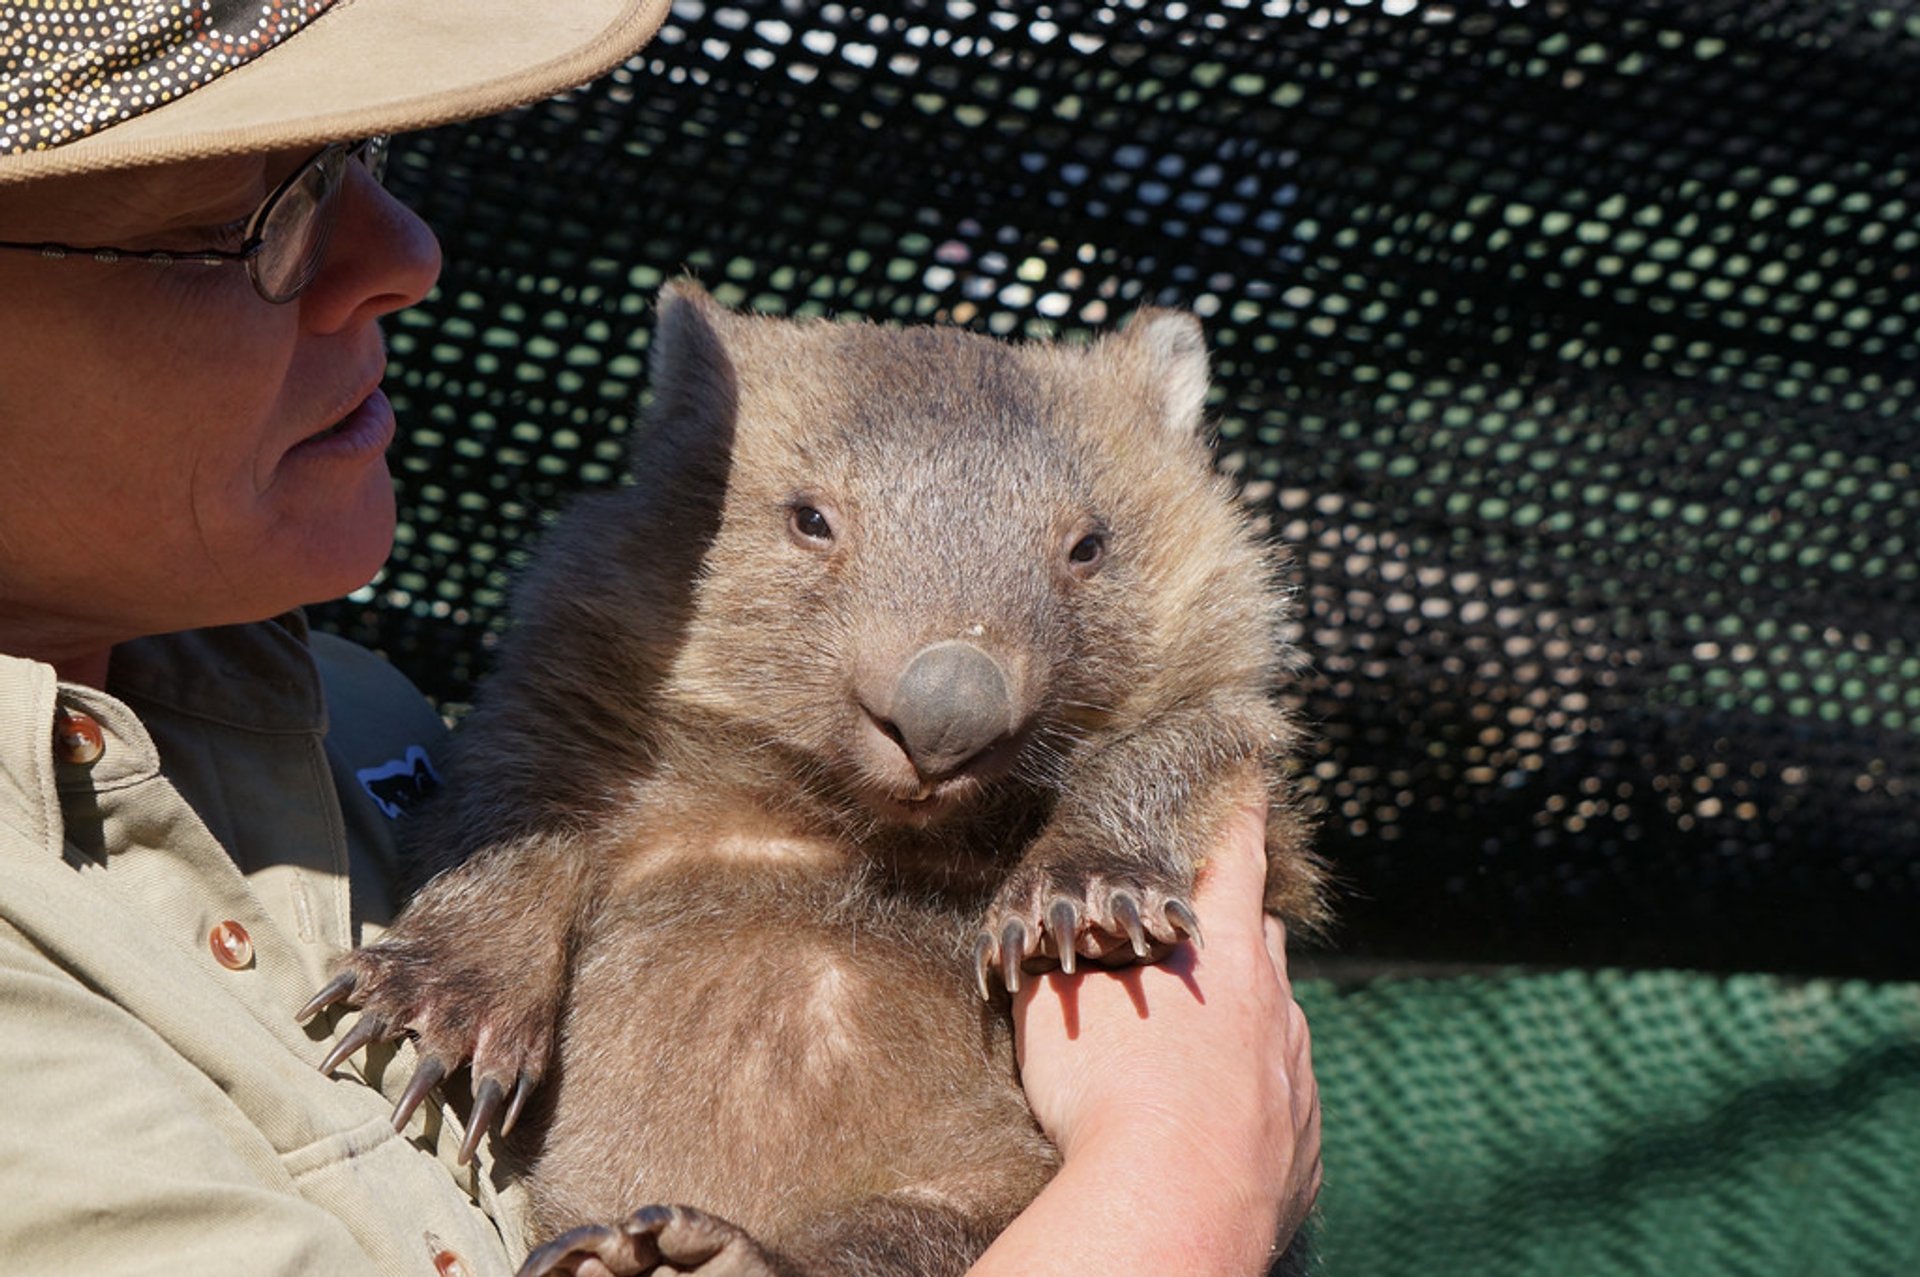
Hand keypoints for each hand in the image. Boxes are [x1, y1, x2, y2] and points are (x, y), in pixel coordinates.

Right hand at [1006, 797, 1320, 1273]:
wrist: (1173, 1209)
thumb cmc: (1108, 1096)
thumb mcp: (1057, 1011)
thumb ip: (1056, 968)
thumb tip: (1036, 949)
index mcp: (1219, 952)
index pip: (1236, 856)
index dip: (1241, 811)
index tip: (1256, 774)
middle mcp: (1275, 1005)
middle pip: (1262, 941)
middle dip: (1234, 927)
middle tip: (1196, 932)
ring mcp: (1297, 1077)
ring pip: (1280, 1024)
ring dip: (1245, 1020)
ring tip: (1196, 1046)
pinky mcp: (1303, 1146)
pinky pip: (1283, 1103)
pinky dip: (1255, 1097)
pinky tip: (1216, 1123)